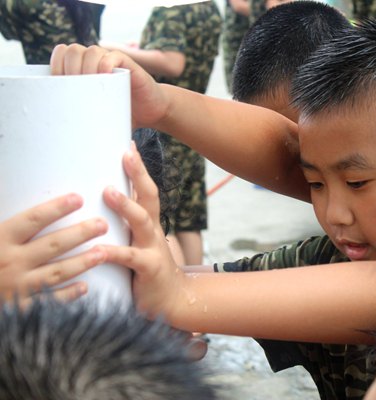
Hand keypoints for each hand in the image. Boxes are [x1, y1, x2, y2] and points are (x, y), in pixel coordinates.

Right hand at [0, 194, 107, 303]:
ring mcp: (16, 287)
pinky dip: (68, 295)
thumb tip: (3, 190)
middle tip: (103, 224)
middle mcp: (9, 263)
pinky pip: (49, 301)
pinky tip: (85, 287)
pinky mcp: (19, 309)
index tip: (78, 198)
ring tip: (103, 252)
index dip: (56, 208)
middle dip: (81, 233)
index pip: (32, 220)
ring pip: (57, 271)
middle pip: (53, 244)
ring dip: (82, 262)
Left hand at [50, 44, 168, 129]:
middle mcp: (96, 61)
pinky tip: (105, 77)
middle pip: (73, 50)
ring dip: (86, 66)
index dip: (56, 64)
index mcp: (84, 68)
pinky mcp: (128, 65)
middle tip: (73, 88)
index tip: (57, 84)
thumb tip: (63, 138)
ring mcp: (112, 61)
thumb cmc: (123, 115)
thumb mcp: (98, 116)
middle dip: (69, 67)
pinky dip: (106, 64)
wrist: (152, 111)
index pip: (62, 54)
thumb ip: (83, 117)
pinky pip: (113, 56)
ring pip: (91, 51)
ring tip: (89, 85)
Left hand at [101, 145, 184, 319]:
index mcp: (149, 224)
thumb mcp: (139, 244)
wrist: (174, 301)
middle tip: (126, 153)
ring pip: (141, 221)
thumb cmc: (148, 271)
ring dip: (126, 205)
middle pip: (149, 196)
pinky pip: (129, 258)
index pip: (145, 190)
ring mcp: (153, 249)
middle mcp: (153, 231)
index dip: (138, 168)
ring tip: (108, 191)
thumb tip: (100, 209)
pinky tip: (97, 249)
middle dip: (138, 174)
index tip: (127, 144)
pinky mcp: (148, 269)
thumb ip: (124, 228)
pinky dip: (112, 252)